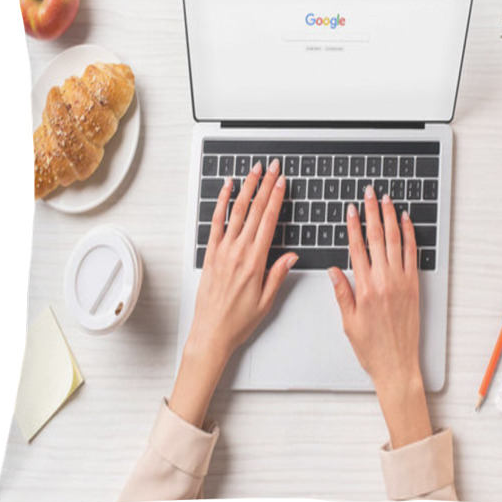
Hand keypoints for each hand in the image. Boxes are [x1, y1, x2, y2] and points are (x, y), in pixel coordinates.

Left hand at [169, 159, 296, 426]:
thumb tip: (291, 255)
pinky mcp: (210, 254)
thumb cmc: (239, 320)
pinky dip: (221, 204)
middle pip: (254, 211)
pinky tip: (226, 189)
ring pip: (236, 212)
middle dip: (265, 186)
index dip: (276, 198)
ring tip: (253, 171)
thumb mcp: (266, 301)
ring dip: (246, 188)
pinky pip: (215, 223)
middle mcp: (238, 252)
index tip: (282, 182)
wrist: (211, 332)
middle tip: (272, 168)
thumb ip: (278, 274)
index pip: (269, 221)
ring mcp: (222, 251)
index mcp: (255, 262)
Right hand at [328, 185, 432, 447]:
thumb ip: (341, 292)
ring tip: (387, 200)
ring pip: (396, 241)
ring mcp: (401, 282)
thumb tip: (333, 270)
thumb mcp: (347, 321)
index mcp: (363, 289)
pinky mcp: (414, 286)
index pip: (357, 248)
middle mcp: (383, 281)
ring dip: (391, 217)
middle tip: (370, 193)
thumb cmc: (371, 348)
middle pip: (377, 238)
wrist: (397, 365)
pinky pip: (412, 254)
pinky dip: (410, 235)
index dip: (353, 225)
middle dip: (372, 212)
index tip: (351, 209)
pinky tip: (406, 221)